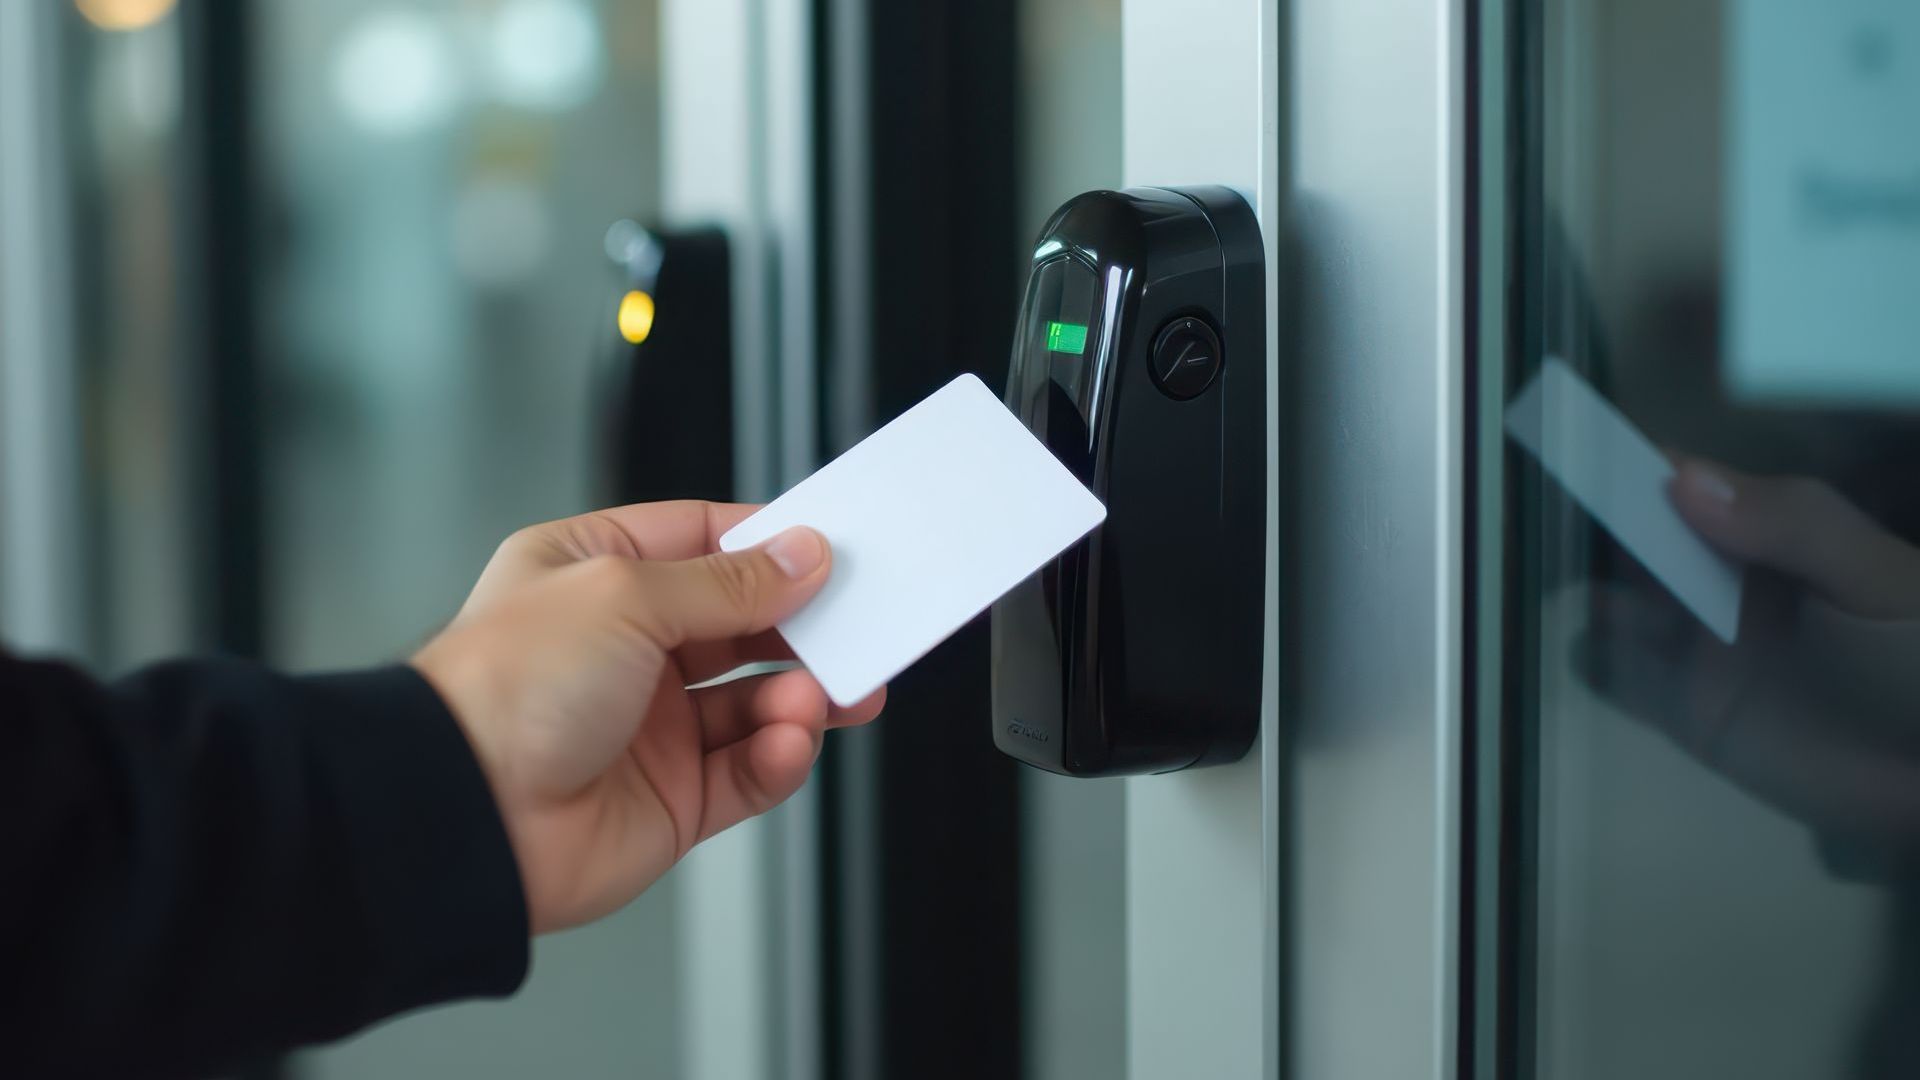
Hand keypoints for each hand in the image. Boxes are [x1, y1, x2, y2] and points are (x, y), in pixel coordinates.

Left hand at [410, 501, 885, 933]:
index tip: (833, 547)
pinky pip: (749, 770)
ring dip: (802, 695)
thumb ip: (728, 581)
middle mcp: (624, 647)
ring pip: (758, 700)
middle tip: (860, 624)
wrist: (463, 814)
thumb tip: (801, 556)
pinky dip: (780, 756)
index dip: (769, 544)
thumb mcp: (627, 593)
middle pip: (743, 623)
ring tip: (832, 694)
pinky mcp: (671, 798)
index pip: (702, 541)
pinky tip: (788, 741)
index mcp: (595, 575)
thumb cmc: (507, 686)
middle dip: (805, 626)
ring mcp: (649, 726)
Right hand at [1579, 459, 1919, 846]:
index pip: (1680, 481)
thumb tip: (1681, 481)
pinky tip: (1594, 650)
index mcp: (1766, 532)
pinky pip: (1615, 677)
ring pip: (1610, 601)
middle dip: (1583, 522)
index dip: (1624, 462)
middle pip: (1630, 537)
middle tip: (1540, 520)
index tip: (1565, 449)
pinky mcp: (1686, 713)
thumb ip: (1794, 527)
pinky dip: (1589, 658)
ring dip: (1580, 589)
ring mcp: (1698, 646)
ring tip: (1563, 586)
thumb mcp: (1880, 580)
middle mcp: (1720, 580)